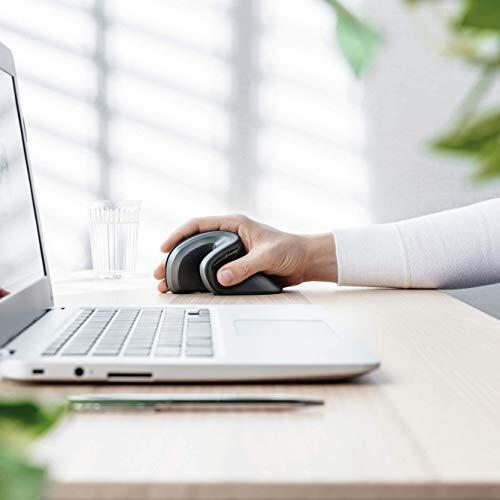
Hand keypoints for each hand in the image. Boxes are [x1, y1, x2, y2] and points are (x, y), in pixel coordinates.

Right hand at [153, 214, 337, 291]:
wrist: (305, 261)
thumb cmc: (290, 250)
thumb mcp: (267, 256)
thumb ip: (245, 266)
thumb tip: (221, 278)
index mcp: (234, 224)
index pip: (199, 225)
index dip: (179, 235)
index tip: (165, 248)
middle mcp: (229, 236)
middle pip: (194, 244)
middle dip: (175, 257)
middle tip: (160, 272)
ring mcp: (230, 251)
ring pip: (199, 258)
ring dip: (183, 270)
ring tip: (167, 284)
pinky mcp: (235, 265)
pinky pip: (211, 270)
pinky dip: (197, 278)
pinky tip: (187, 288)